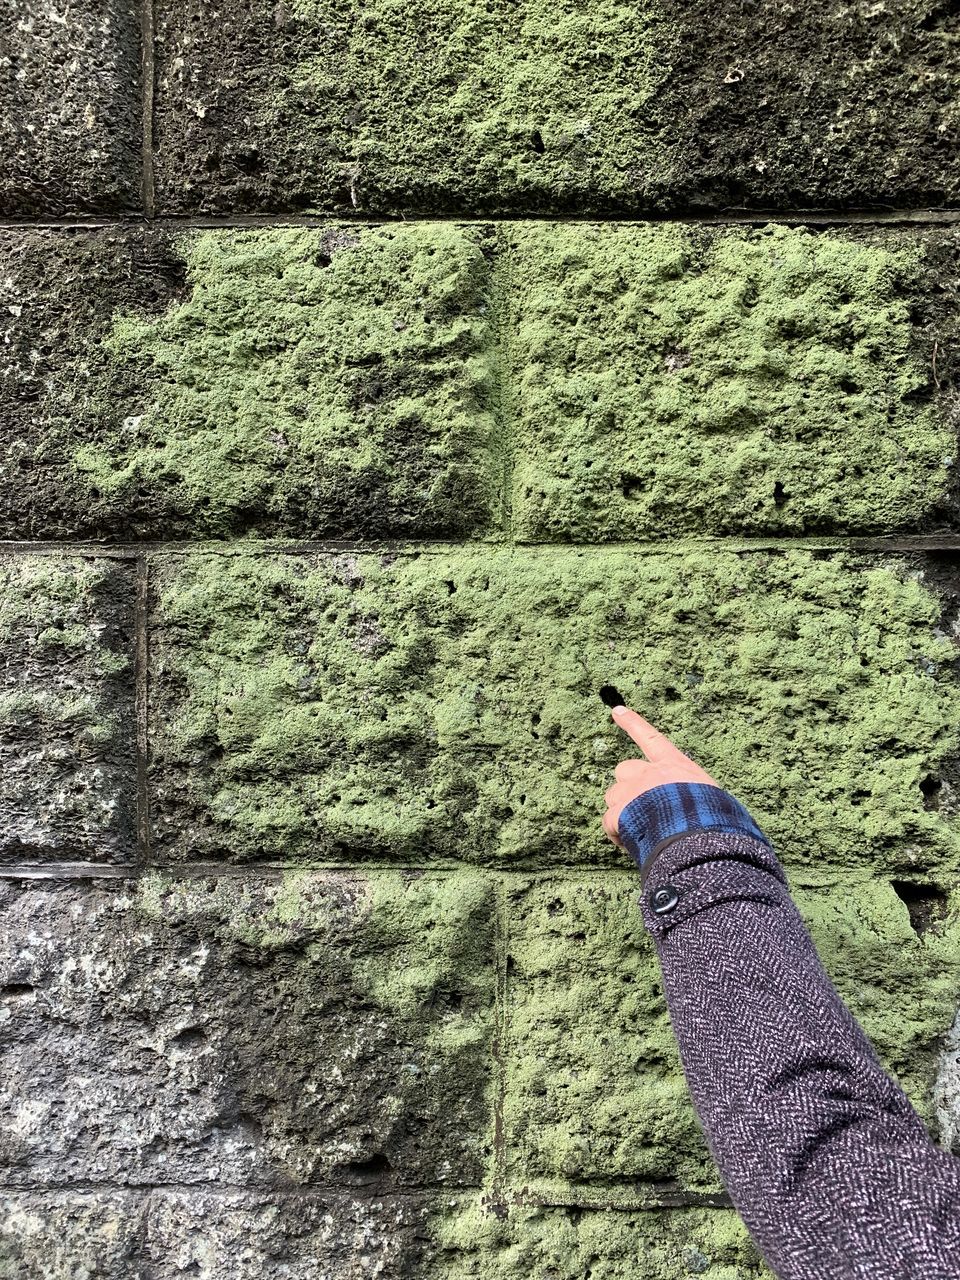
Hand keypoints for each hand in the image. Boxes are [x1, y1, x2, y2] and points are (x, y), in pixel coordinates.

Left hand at [603, 706, 716, 846]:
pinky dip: (616, 834)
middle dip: (627, 786)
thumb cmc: (712, 818)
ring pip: (613, 796)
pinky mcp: (619, 812)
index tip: (616, 710)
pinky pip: (609, 823)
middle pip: (624, 769)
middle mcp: (649, 773)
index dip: (632, 723)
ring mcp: (631, 791)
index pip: (651, 738)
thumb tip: (705, 807)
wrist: (696, 834)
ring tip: (639, 829)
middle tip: (641, 806)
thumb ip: (696, 793)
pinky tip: (630, 844)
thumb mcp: (711, 796)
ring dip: (621, 811)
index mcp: (674, 765)